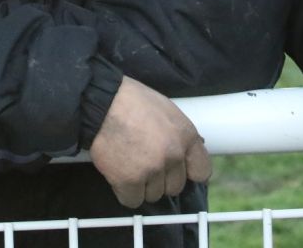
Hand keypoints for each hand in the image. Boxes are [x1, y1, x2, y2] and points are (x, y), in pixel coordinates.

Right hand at [88, 76, 210, 208]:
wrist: (100, 103)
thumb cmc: (131, 101)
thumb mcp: (166, 110)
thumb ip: (179, 135)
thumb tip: (185, 153)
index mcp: (186, 135)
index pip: (202, 171)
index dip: (188, 172)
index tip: (177, 170)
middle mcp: (173, 155)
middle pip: (175, 187)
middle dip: (161, 179)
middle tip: (144, 163)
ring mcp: (152, 169)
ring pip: (153, 195)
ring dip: (142, 185)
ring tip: (129, 163)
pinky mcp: (130, 181)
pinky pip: (132, 200)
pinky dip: (125, 192)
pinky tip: (119, 174)